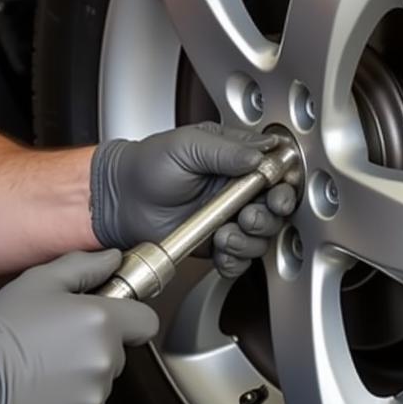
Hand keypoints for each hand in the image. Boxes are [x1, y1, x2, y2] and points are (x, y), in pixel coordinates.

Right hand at [0, 250, 157, 403]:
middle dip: (93, 348)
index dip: (129, 318)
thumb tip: (112, 259)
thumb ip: (84, 266)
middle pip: (117, 354)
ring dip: (78, 378)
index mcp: (101, 323)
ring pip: (98, 385)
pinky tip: (37, 396)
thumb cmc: (0, 331)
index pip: (145, 322)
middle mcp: (104, 362)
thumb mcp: (39, 282)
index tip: (110, 320)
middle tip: (54, 343)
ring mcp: (93, 400)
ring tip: (40, 370)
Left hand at [89, 122, 296, 278]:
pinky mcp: (216, 243)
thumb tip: (260, 154)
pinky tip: (222, 249)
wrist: (120, 198)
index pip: (275, 171)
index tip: (275, 188)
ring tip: (227, 233)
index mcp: (235, 160)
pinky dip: (235, 259)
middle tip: (249, 215)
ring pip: (261, 236)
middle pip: (275, 207)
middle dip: (269, 214)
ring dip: (250, 239)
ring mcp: (227, 218)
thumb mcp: (187, 145)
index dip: (282, 182)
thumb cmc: (147, 164)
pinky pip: (239, 258)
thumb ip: (227, 149)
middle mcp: (236, 190)